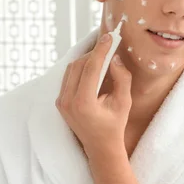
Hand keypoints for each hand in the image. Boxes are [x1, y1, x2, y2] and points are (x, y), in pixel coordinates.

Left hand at [55, 33, 131, 157]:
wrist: (99, 146)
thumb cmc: (114, 125)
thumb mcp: (123, 102)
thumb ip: (121, 78)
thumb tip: (114, 58)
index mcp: (83, 103)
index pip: (90, 68)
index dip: (100, 50)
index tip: (109, 37)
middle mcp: (67, 101)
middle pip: (78, 65)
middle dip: (93, 53)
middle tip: (108, 45)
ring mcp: (61, 101)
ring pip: (71, 69)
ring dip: (86, 59)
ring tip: (102, 55)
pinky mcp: (60, 101)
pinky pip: (68, 77)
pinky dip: (79, 68)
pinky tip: (92, 66)